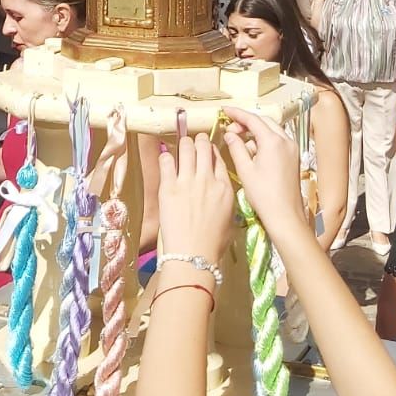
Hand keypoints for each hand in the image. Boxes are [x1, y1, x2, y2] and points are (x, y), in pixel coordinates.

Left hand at [156, 120, 234, 265]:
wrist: (193, 255)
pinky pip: (166, 161)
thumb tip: (219, 191)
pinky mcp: (168, 187)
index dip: (212, 150)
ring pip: (186, 148)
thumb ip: (226, 198)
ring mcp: (187, 181)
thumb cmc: (213, 243)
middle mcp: (207, 179)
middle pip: (203, 147)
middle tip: (194, 140)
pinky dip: (166, 156)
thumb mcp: (230, 218)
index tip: (207, 149)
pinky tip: (166, 157)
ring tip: (181, 144)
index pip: (218, 158)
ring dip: (184, 143)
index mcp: (225, 187)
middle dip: (199, 140)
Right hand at [222, 108, 306, 240]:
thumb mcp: (245, 170)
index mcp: (273, 142)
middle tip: (230, 129)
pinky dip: (264, 140)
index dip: (237, 114)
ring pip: (271, 130)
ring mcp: (292, 149)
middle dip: (246, 122)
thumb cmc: (264, 195)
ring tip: (239, 141)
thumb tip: (229, 134)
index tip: (224, 111)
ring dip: (255, 131)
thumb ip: (236, 148)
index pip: (253, 119)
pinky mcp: (293, 157)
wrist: (285, 215)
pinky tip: (252, 152)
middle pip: (264, 121)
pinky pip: (277, 140)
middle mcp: (286, 141)